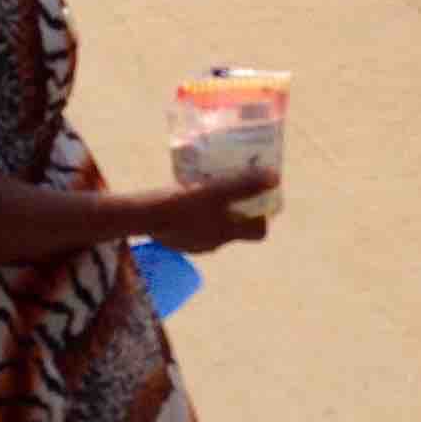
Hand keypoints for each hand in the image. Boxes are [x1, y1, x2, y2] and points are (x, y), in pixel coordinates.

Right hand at [148, 168, 276, 254]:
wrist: (145, 217)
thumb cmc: (184, 204)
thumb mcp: (217, 190)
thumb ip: (245, 185)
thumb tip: (275, 178)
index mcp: (228, 232)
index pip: (259, 232)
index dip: (263, 217)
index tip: (260, 199)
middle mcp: (215, 243)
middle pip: (236, 228)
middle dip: (237, 210)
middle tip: (232, 187)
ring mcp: (194, 244)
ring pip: (213, 227)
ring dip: (215, 212)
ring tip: (207, 189)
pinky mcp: (177, 241)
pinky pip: (193, 228)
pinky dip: (194, 216)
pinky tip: (184, 199)